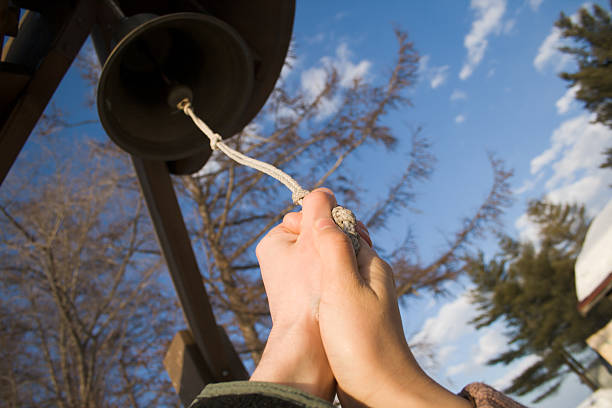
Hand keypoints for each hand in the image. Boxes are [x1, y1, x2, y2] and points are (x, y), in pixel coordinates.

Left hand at [250, 190, 334, 400]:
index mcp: (274, 243)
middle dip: (338, 242)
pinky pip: (328, 277)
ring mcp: (293, 281)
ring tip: (347, 274)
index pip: (309, 216)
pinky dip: (340, 278)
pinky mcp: (307, 298)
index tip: (341, 234)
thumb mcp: (314, 238)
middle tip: (350, 254)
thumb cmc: (309, 291)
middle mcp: (280, 261)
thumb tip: (323, 192)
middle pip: (320, 236)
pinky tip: (346, 288)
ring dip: (342, 260)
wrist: (308, 346)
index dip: (329, 222)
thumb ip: (318, 207)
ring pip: (327, 256)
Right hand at [308, 190, 470, 407]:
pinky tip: (300, 293)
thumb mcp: (343, 287)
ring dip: (313, 262)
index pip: (344, 226)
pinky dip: (315, 285)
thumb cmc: (362, 340)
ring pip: (333, 269)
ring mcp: (361, 300)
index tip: (290, 222)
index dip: (317, 219)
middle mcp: (369, 278)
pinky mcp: (352, 319)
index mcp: (371, 264)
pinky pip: (331, 292)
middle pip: (338, 246)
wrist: (379, 390)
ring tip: (289, 260)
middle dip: (313, 239)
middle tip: (286, 238)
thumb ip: (334, 249)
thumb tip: (323, 213)